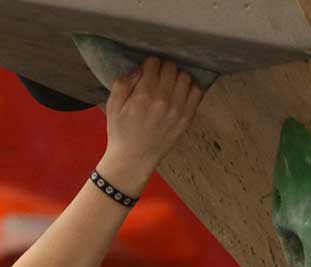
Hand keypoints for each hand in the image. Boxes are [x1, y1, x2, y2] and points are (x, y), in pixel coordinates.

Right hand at [99, 57, 204, 185]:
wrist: (134, 158)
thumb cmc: (121, 132)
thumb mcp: (113, 106)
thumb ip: (122, 84)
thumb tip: (138, 69)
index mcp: (143, 95)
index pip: (154, 63)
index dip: (149, 64)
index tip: (146, 71)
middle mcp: (163, 100)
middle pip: (171, 67)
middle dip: (163, 68)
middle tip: (158, 77)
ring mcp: (178, 109)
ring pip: (185, 77)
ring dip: (177, 76)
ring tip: (170, 84)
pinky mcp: (186, 118)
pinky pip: (197, 93)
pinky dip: (190, 88)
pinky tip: (181, 92)